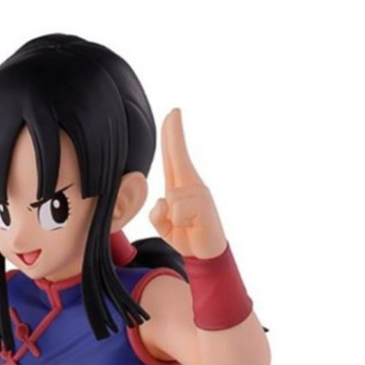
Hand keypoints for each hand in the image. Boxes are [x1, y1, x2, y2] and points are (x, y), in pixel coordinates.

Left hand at [148, 109, 226, 259]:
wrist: (205, 254)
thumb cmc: (186, 236)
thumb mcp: (165, 225)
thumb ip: (158, 213)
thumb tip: (163, 202)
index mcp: (180, 186)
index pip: (173, 156)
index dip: (172, 135)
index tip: (172, 114)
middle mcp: (191, 185)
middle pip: (178, 156)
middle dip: (174, 133)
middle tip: (173, 111)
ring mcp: (199, 194)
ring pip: (171, 197)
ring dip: (171, 218)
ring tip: (185, 226)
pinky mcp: (204, 206)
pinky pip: (178, 211)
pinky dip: (178, 224)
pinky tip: (191, 227)